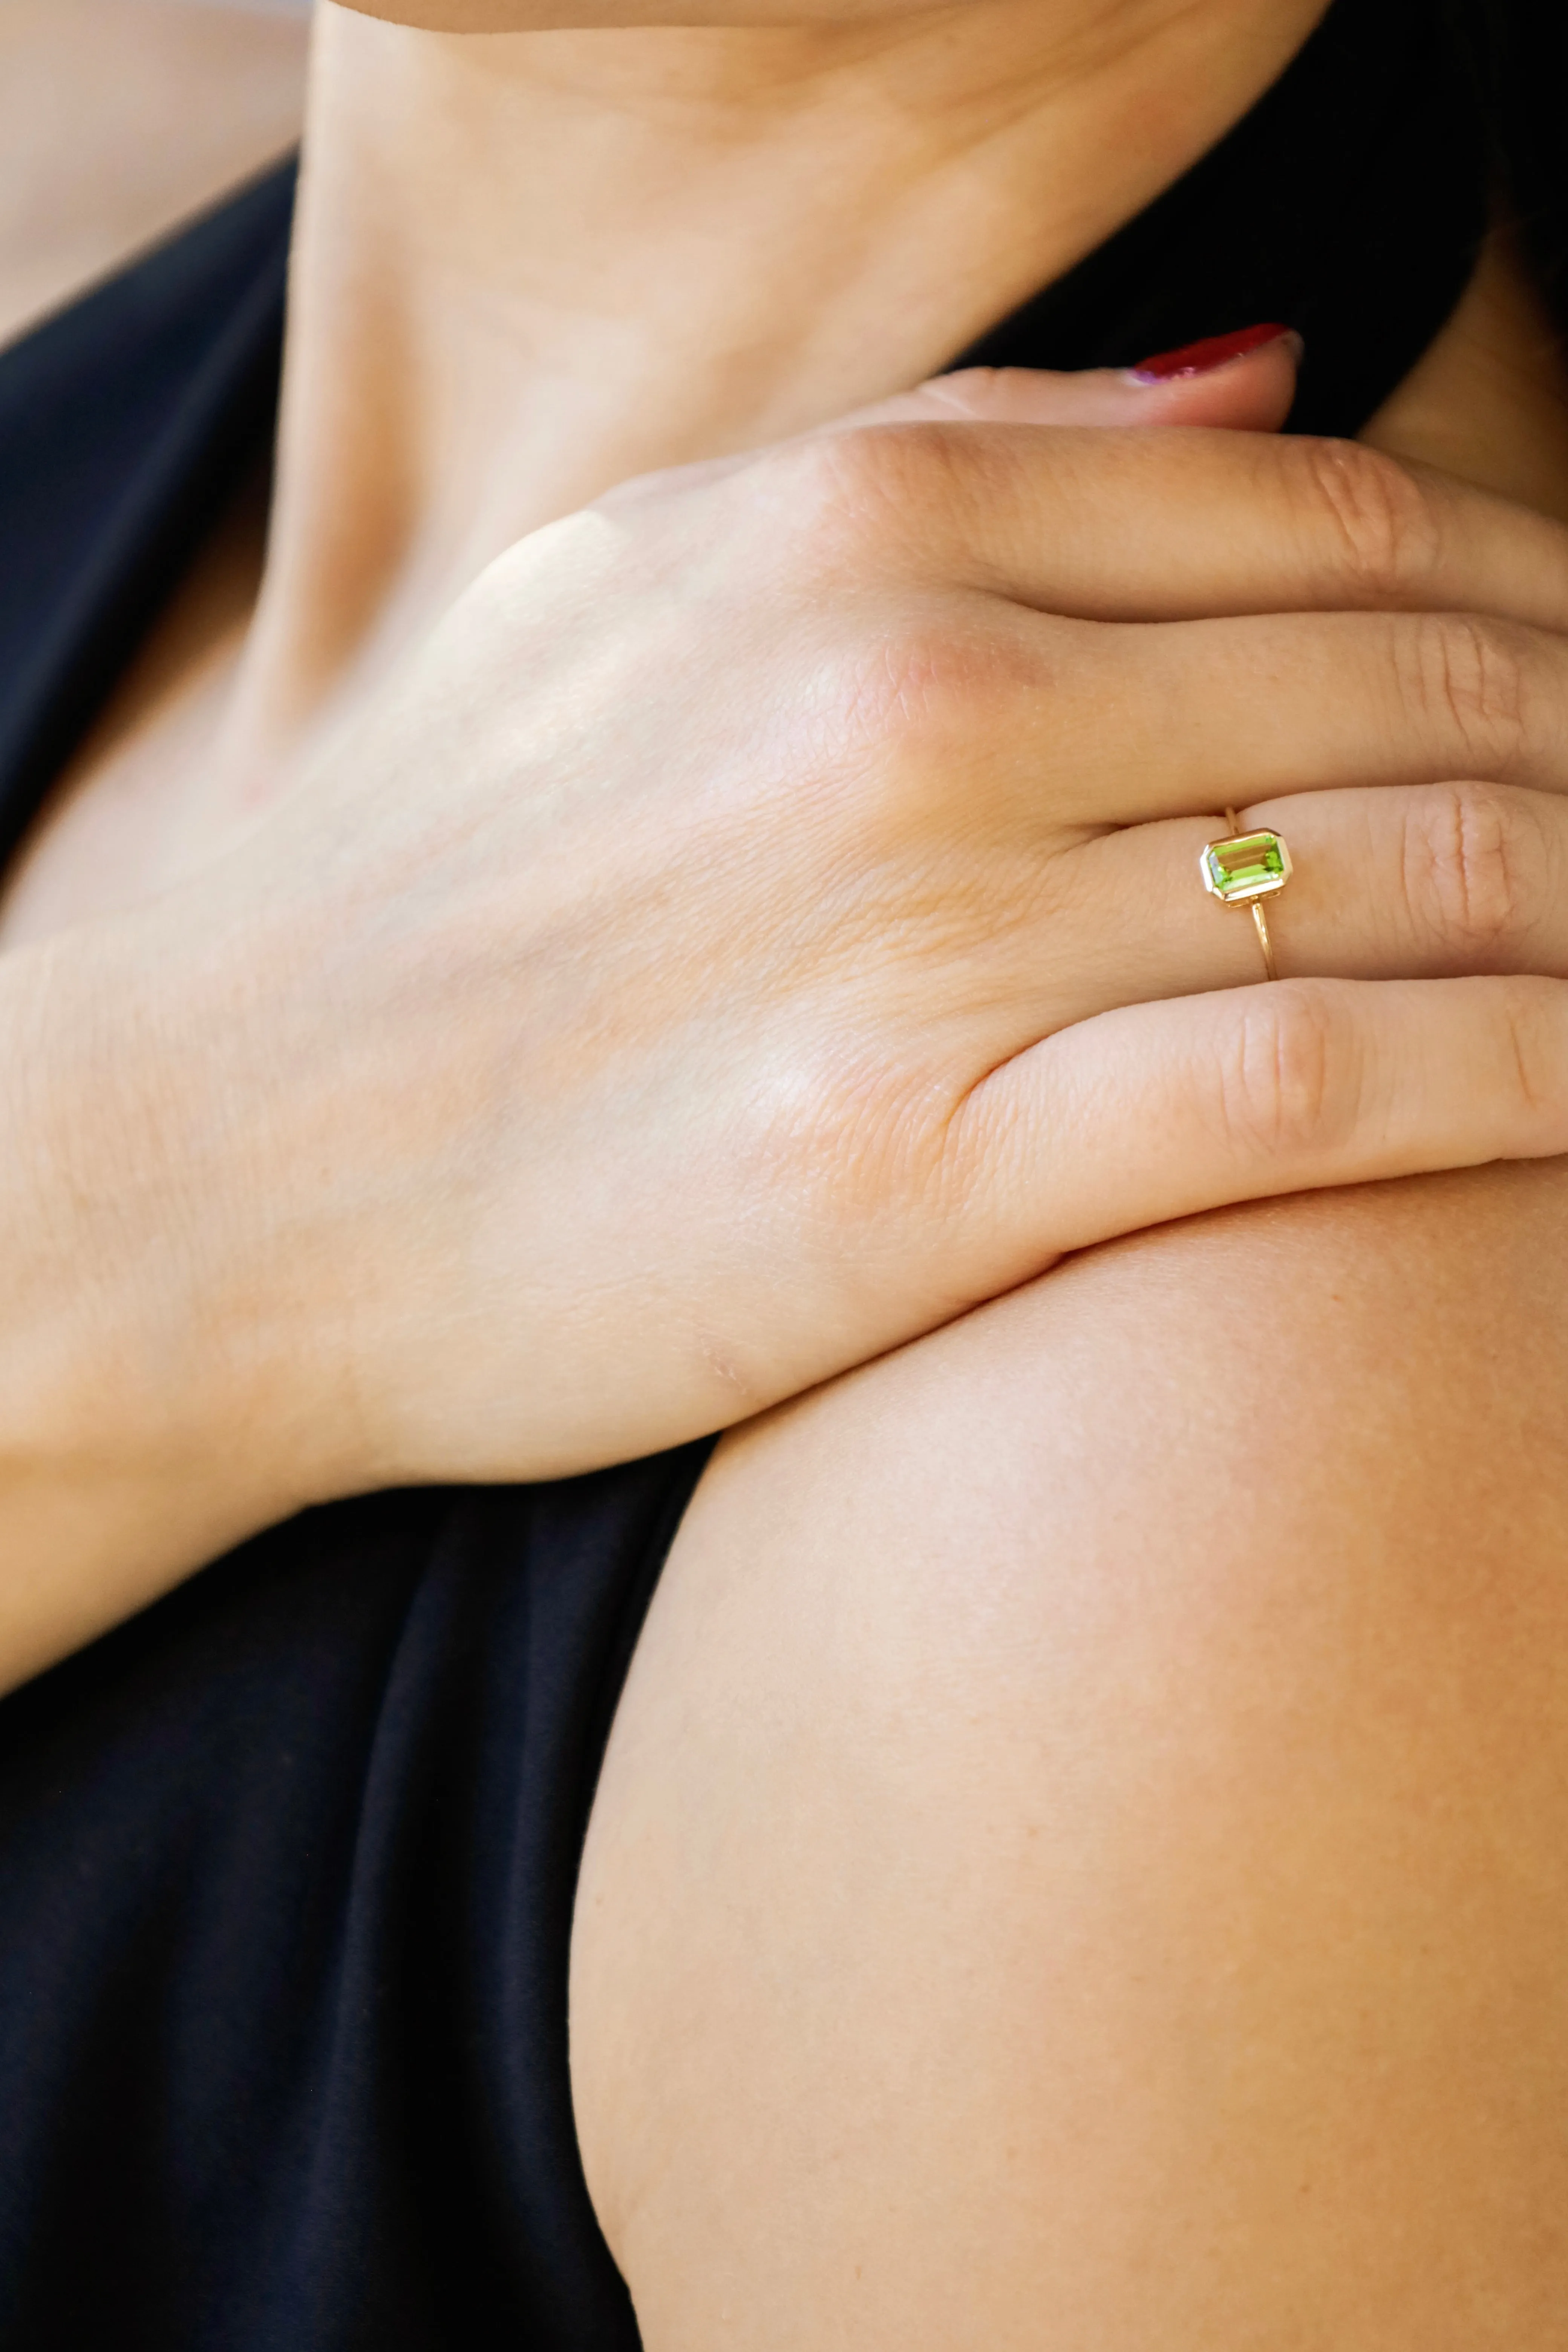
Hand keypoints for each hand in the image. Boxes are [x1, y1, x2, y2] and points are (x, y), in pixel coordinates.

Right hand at [10, 339, 1567, 1675]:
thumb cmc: (442, 874)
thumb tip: (1266, 376)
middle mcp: (922, 710)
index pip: (1341, 532)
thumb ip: (966, 458)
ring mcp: (930, 943)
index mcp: (868, 542)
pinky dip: (1512, 1082)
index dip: (1535, 604)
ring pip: (1413, 886)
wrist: (223, 1153)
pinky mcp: (923, 1171)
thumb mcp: (648, 581)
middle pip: (1416, 699)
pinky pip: (1318, 1092)